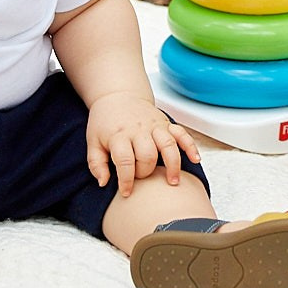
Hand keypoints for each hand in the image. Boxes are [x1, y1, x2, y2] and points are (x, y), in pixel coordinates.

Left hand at [87, 93, 201, 197]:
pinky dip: (190, 146)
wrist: (117, 96)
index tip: (126, 192)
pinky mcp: (166, 123)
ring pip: (168, 145)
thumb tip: (104, 182)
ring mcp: (154, 126)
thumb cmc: (105, 121)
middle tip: (142, 179)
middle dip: (146, 173)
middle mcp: (138, 130)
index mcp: (119, 135)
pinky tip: (195, 159)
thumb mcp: (93, 141)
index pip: (125, 161)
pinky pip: (182, 133)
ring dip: (173, 165)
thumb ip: (96, 164)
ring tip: (173, 181)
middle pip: (148, 156)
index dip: (126, 180)